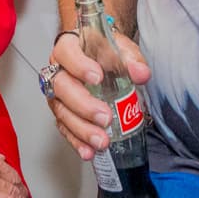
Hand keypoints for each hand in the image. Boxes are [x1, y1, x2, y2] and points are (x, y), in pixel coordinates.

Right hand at [45, 30, 150, 161]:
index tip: (98, 76)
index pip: (67, 53)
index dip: (79, 66)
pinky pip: (65, 129)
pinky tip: (89, 151)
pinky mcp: (62, 113)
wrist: (96, 57)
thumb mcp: (119, 46)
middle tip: (104, 116)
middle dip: (83, 105)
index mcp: (68, 47)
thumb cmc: (102, 50)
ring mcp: (58, 94)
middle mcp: (58, 70)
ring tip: (101, 140)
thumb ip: (130, 58)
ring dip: (81, 129)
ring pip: (62, 112)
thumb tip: (141, 73)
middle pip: (61, 87)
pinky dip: (77, 142)